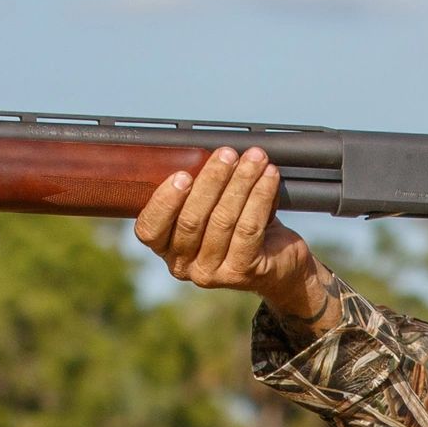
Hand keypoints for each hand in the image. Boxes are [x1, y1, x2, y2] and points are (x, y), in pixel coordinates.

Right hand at [134, 146, 322, 319]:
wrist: (277, 259)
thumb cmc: (239, 225)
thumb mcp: (211, 207)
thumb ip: (198, 189)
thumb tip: (206, 154)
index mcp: (165, 246)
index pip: (150, 229)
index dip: (164, 202)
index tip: (182, 174)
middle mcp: (183, 265)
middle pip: (191, 220)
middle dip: (211, 180)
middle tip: (227, 154)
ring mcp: (211, 273)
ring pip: (222, 220)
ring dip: (241, 182)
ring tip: (255, 159)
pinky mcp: (241, 273)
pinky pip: (249, 229)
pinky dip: (260, 197)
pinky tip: (268, 177)